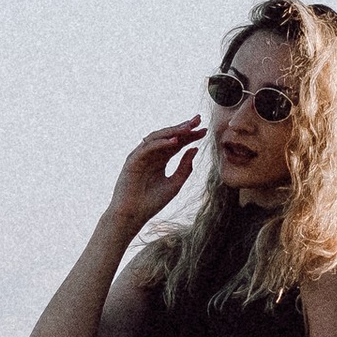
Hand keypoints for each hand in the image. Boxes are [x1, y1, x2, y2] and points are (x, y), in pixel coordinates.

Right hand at [108, 119, 203, 233]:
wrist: (133, 215)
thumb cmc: (152, 202)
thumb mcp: (175, 184)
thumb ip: (185, 168)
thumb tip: (195, 149)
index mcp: (160, 160)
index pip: (177, 144)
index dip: (190, 136)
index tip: (204, 131)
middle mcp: (151, 155)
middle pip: (168, 137)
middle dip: (183, 128)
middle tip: (198, 120)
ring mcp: (141, 156)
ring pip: (157, 138)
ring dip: (172, 131)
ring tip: (188, 128)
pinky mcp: (132, 161)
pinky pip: (148, 148)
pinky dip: (161, 143)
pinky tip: (174, 141)